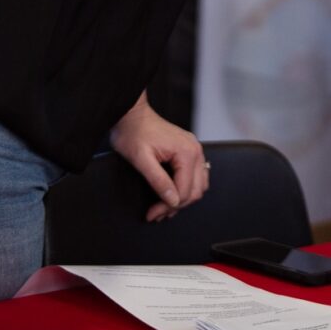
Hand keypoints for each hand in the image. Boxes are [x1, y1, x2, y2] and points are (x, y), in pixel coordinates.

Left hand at [109, 93, 209, 222]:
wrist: (131, 115)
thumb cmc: (133, 132)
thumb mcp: (141, 160)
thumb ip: (158, 181)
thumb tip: (172, 200)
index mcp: (187, 152)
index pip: (184, 190)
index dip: (168, 206)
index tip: (152, 214)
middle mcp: (195, 150)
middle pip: (195, 191)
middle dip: (175, 205)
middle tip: (156, 214)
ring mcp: (194, 149)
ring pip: (199, 185)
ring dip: (182, 199)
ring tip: (163, 207)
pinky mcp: (189, 150)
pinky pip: (196, 175)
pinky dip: (186, 188)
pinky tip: (172, 193)